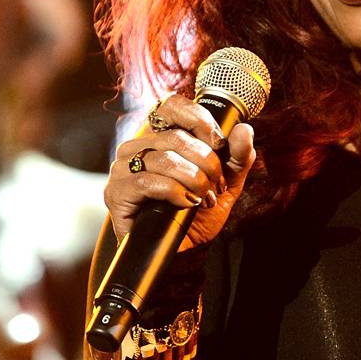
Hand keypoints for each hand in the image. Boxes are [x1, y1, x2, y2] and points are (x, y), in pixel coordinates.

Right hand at [105, 94, 255, 247]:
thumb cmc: (197, 215)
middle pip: (176, 137)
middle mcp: (137, 147)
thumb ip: (236, 157)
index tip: (218, 142)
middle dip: (206, 163)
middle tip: (215, 186)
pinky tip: (185, 204)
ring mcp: (122, 169)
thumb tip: (244, 129)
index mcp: (160, 137)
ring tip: (203, 199)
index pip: (172, 106)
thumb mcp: (225, 184)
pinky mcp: (116, 193)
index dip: (198, 119)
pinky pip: (148, 181)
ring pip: (165, 159)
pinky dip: (175, 192)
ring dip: (194, 181)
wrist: (180, 253)